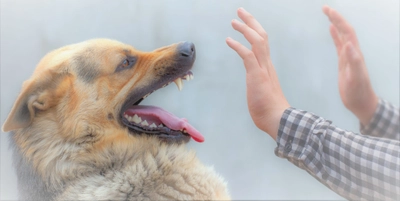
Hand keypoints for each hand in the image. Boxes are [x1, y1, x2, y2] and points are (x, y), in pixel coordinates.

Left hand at [226, 8, 289, 139]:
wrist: (277, 119)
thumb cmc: (269, 109)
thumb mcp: (262, 91)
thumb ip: (259, 83)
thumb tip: (256, 85)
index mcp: (267, 66)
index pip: (263, 42)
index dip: (254, 29)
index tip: (246, 21)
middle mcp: (267, 64)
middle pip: (261, 36)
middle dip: (251, 21)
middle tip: (240, 11)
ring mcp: (263, 69)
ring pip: (257, 41)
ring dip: (245, 29)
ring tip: (234, 21)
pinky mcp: (257, 75)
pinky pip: (248, 55)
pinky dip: (238, 46)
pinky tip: (228, 40)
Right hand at [323, 6, 377, 125]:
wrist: (361, 102)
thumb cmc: (358, 92)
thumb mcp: (356, 78)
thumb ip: (354, 61)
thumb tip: (348, 43)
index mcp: (355, 53)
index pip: (347, 31)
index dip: (338, 20)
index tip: (327, 11)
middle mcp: (352, 51)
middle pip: (344, 29)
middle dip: (335, 17)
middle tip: (324, 8)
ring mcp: (348, 56)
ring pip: (342, 35)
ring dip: (335, 23)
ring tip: (327, 14)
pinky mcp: (344, 62)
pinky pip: (338, 44)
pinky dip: (335, 35)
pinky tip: (331, 30)